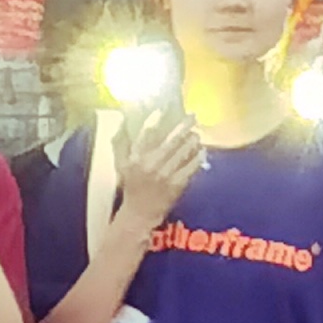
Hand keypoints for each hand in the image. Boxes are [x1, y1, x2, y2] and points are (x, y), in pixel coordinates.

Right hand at [115, 107, 204, 229]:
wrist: (140, 213)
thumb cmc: (131, 187)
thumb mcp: (120, 165)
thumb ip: (120, 144)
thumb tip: (122, 121)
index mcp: (135, 159)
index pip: (146, 135)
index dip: (155, 120)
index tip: (164, 109)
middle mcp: (150, 165)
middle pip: (170, 140)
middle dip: (183, 126)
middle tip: (192, 116)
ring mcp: (165, 175)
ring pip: (183, 152)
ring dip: (192, 140)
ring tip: (197, 133)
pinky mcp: (177, 184)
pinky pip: (190, 167)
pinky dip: (197, 158)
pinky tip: (202, 151)